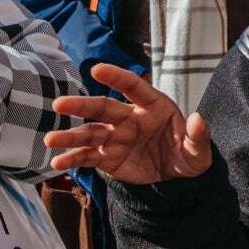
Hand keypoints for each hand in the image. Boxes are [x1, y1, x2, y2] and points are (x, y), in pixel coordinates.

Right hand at [46, 62, 214, 185]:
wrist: (177, 179)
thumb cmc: (187, 156)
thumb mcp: (198, 151)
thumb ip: (197, 135)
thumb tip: (197, 119)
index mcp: (152, 106)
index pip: (133, 87)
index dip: (116, 77)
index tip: (97, 69)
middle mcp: (129, 118)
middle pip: (102, 108)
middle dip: (80, 106)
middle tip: (58, 104)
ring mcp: (116, 137)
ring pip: (89, 133)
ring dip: (69, 136)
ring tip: (49, 139)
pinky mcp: (108, 158)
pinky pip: (88, 157)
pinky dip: (73, 159)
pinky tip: (57, 163)